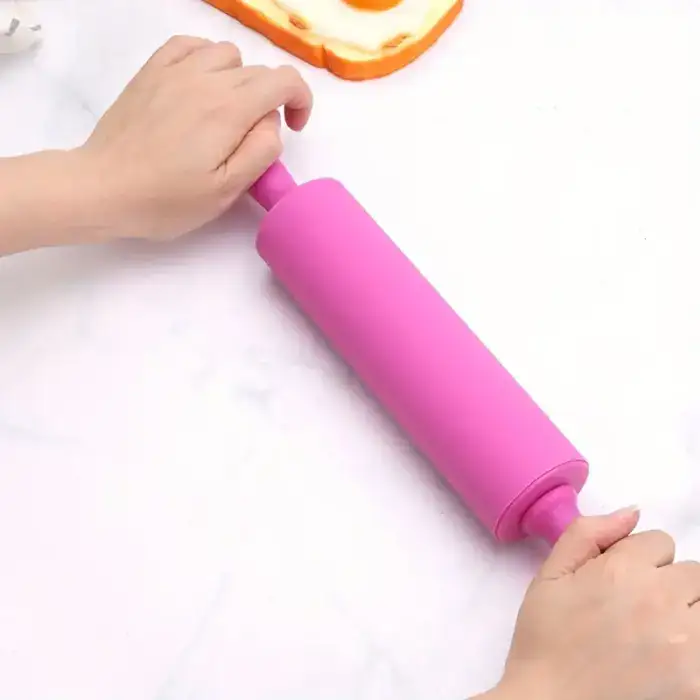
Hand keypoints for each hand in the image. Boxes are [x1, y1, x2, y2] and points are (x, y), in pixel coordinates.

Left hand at [78, 36, 312, 240]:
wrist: (103, 188)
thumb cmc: (166, 200)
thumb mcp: (225, 191)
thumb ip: (260, 152)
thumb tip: (271, 123)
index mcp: (229, 109)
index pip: (284, 79)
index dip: (300, 100)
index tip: (294, 128)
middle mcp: (205, 79)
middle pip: (258, 71)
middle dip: (272, 100)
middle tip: (254, 139)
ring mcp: (175, 71)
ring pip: (227, 54)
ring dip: (239, 80)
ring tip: (227, 113)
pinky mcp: (151, 72)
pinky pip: (190, 45)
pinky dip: (206, 60)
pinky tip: (201, 86)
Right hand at [484, 508, 699, 699]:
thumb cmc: (545, 639)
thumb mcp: (550, 574)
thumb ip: (587, 533)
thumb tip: (632, 513)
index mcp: (622, 568)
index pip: (659, 541)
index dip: (637, 559)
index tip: (619, 581)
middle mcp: (661, 599)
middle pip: (692, 572)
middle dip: (668, 584)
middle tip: (638, 610)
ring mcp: (685, 643)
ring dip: (685, 614)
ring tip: (654, 635)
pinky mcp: (696, 680)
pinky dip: (690, 649)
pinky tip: (664, 660)